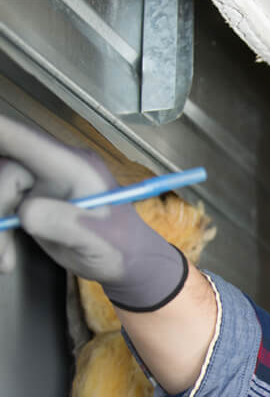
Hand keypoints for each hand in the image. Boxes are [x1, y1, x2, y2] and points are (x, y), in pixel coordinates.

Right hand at [0, 115, 185, 310]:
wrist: (129, 263)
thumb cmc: (122, 247)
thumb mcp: (96, 237)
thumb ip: (62, 222)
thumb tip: (25, 213)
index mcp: (74, 167)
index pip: (26, 140)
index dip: (0, 132)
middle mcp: (54, 169)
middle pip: (4, 171)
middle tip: (0, 243)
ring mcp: (41, 185)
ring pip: (0, 194)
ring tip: (4, 261)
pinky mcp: (32, 203)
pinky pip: (3, 211)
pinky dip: (0, 234)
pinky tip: (6, 259)